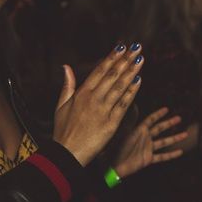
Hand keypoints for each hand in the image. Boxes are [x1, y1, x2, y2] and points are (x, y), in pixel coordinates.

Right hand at [52, 44, 143, 164]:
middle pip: (112, 75)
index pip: (100, 71)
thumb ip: (67, 85)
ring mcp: (103, 111)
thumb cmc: (63, 131)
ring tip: (140, 59)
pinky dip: (132, 92)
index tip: (121, 47)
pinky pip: (124, 105)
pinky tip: (139, 80)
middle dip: (125, 60)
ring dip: (131, 72)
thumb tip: (66, 67)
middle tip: (136, 48)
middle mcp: (93, 100)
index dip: (112, 58)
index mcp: (81, 94)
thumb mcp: (60, 106)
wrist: (67, 154)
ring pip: (120, 87)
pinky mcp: (111, 124)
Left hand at [111, 106, 188, 177]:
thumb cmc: (114, 148)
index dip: (158, 114)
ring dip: (175, 138)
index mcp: (138, 130)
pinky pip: (162, 157)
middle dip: (170, 123)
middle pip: (160, 129)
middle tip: (179, 118)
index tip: (167, 109)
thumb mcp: (123, 131)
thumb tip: (135, 104)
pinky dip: (171, 155)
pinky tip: (180, 152)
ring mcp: (147, 148)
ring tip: (185, 134)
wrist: (112, 166)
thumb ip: (130, 119)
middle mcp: (144, 138)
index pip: (151, 120)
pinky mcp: (148, 159)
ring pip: (164, 142)